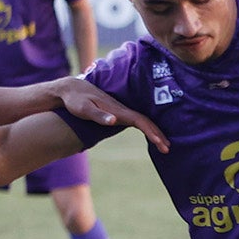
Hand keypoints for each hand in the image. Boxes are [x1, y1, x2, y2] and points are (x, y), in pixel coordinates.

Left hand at [54, 78, 169, 152]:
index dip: (151, 132)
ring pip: (142, 121)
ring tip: (163, 145)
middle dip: (157, 134)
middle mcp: (121, 110)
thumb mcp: (84, 109)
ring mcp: (120, 111)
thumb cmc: (75, 100)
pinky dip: (146, 128)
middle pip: (145, 121)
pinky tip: (149, 135)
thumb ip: (99, 116)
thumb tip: (114, 120)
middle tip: (168, 148)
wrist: (71, 89)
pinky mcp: (117, 113)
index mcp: (117, 110)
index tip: (160, 142)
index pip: (139, 121)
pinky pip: (136, 121)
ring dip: (154, 132)